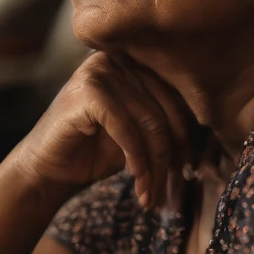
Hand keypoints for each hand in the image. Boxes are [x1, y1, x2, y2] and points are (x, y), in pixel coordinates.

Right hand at [13, 51, 199, 208]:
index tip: (189, 170)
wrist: (46, 170)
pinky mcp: (88, 91)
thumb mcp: (137, 135)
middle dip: (171, 155)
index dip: (186, 137)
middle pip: (164, 110)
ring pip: (149, 122)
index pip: (175, 97)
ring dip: (154, 165)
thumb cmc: (93, 153)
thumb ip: (164, 125)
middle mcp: (118, 59)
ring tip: (152, 194)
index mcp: (133, 63)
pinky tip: (137, 180)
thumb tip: (207, 140)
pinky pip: (127, 127)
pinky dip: (136, 158)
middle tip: (171, 189)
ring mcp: (100, 70)